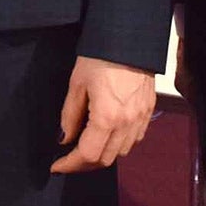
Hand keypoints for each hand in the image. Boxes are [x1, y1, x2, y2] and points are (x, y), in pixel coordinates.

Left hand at [52, 56, 156, 173]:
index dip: (70, 165)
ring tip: (86, 145)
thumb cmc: (100, 57)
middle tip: (68, 158)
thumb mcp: (76, 84)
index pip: (88, 155)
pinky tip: (107, 134)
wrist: (129, 38)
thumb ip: (69, 116)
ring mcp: (141, 119)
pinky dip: (119, 144)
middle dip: (84, 164)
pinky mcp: (148, 112)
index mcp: (107, 118)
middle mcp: (127, 124)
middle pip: (105, 159)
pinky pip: (134, 139)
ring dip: (102, 154)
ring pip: (121, 152)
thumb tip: (64, 139)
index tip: (56, 166)